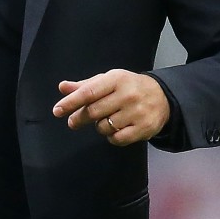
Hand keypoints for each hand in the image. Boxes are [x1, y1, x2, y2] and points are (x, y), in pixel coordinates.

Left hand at [52, 69, 169, 145]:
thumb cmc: (128, 87)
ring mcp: (137, 113)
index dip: (70, 103)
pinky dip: (111, 137)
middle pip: (93, 112)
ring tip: (104, 120)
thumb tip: (62, 87)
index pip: (88, 93)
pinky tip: (114, 129)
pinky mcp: (144, 129)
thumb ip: (84, 86)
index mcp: (116, 79)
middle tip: (73, 122)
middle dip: (79, 118)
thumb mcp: (107, 81)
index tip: (57, 111)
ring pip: (104, 127)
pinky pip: (117, 139)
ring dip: (98, 126)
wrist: (162, 96)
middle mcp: (127, 95)